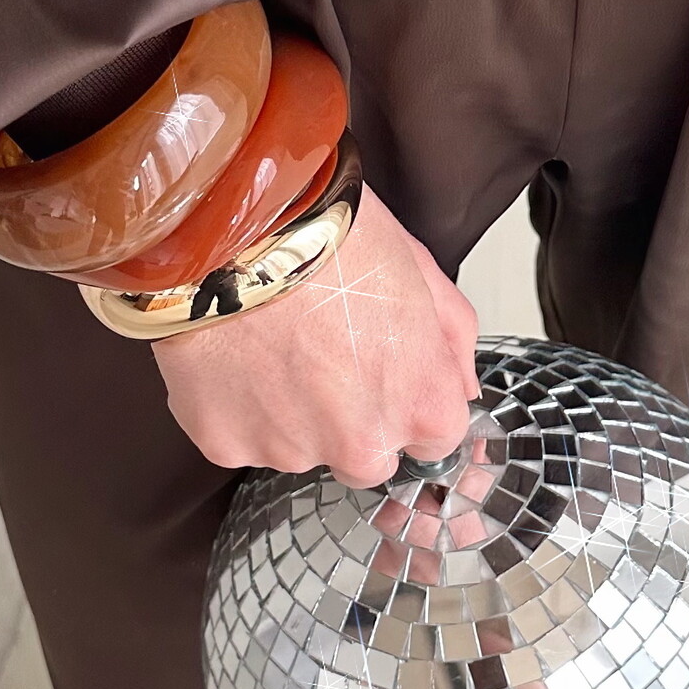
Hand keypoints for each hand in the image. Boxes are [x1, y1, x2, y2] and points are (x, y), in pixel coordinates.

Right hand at [152, 185, 478, 487]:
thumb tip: (462, 387)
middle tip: (321, 356)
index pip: (435, 442)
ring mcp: (291, 450)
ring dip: (290, 414)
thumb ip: (453, 342)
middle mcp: (361, 444)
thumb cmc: (330, 236)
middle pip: (367, 460)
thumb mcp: (421, 272)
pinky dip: (235, 409)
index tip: (382, 372)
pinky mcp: (226, 444)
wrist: (237, 227)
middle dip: (350, 422)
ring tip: (271, 345)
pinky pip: (239, 439)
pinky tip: (235, 355)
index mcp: (422, 405)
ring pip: (299, 450)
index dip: (407, 402)